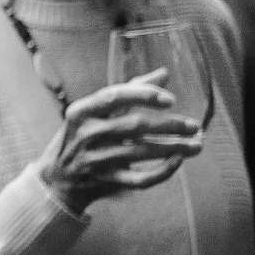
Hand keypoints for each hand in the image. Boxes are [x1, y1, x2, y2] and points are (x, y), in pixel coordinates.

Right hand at [37, 68, 201, 210]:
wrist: (58, 176)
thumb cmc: (82, 135)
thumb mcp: (95, 111)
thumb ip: (129, 91)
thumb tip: (163, 74)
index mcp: (82, 111)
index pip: (114, 96)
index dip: (143, 95)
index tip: (170, 100)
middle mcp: (86, 133)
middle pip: (134, 126)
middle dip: (169, 125)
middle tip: (194, 126)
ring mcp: (95, 159)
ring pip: (141, 152)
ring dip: (174, 148)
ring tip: (196, 145)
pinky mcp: (106, 180)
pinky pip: (139, 179)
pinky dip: (161, 172)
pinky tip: (177, 162)